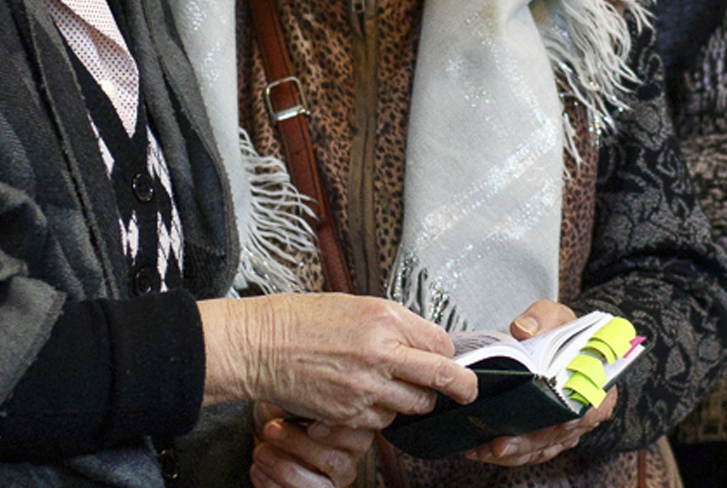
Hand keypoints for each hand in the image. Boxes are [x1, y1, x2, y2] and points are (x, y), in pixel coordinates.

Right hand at [199, 293, 477, 428]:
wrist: (259, 346)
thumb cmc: (301, 320)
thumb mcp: (356, 306)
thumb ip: (394, 326)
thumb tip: (424, 344)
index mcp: (385, 319)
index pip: (441, 343)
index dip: (448, 353)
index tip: (450, 359)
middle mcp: (381, 354)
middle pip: (442, 378)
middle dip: (460, 387)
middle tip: (466, 391)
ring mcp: (366, 388)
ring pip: (415, 406)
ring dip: (414, 400)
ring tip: (396, 388)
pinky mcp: (349, 414)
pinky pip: (383, 421)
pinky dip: (382, 413)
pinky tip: (364, 397)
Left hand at [250, 403, 373, 487]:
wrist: (272, 432)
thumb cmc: (286, 410)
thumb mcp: (292, 398)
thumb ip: (299, 401)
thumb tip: (293, 407)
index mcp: (354, 432)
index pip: (358, 436)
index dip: (336, 433)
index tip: (311, 426)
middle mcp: (348, 460)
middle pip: (334, 461)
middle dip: (299, 446)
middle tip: (271, 429)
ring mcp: (331, 483)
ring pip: (316, 487)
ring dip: (283, 468)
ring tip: (260, 451)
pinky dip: (271, 484)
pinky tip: (256, 468)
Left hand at [458, 300, 615, 466]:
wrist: (561, 343)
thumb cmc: (564, 332)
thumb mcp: (557, 315)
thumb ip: (542, 317)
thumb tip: (523, 330)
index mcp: (597, 383)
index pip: (583, 411)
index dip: (560, 423)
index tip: (533, 427)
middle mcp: (585, 412)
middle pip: (556, 436)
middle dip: (525, 444)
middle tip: (495, 445)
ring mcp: (567, 427)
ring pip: (541, 449)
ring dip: (512, 453)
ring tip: (481, 450)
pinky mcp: (549, 435)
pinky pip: (530, 452)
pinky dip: (508, 454)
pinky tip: (482, 450)